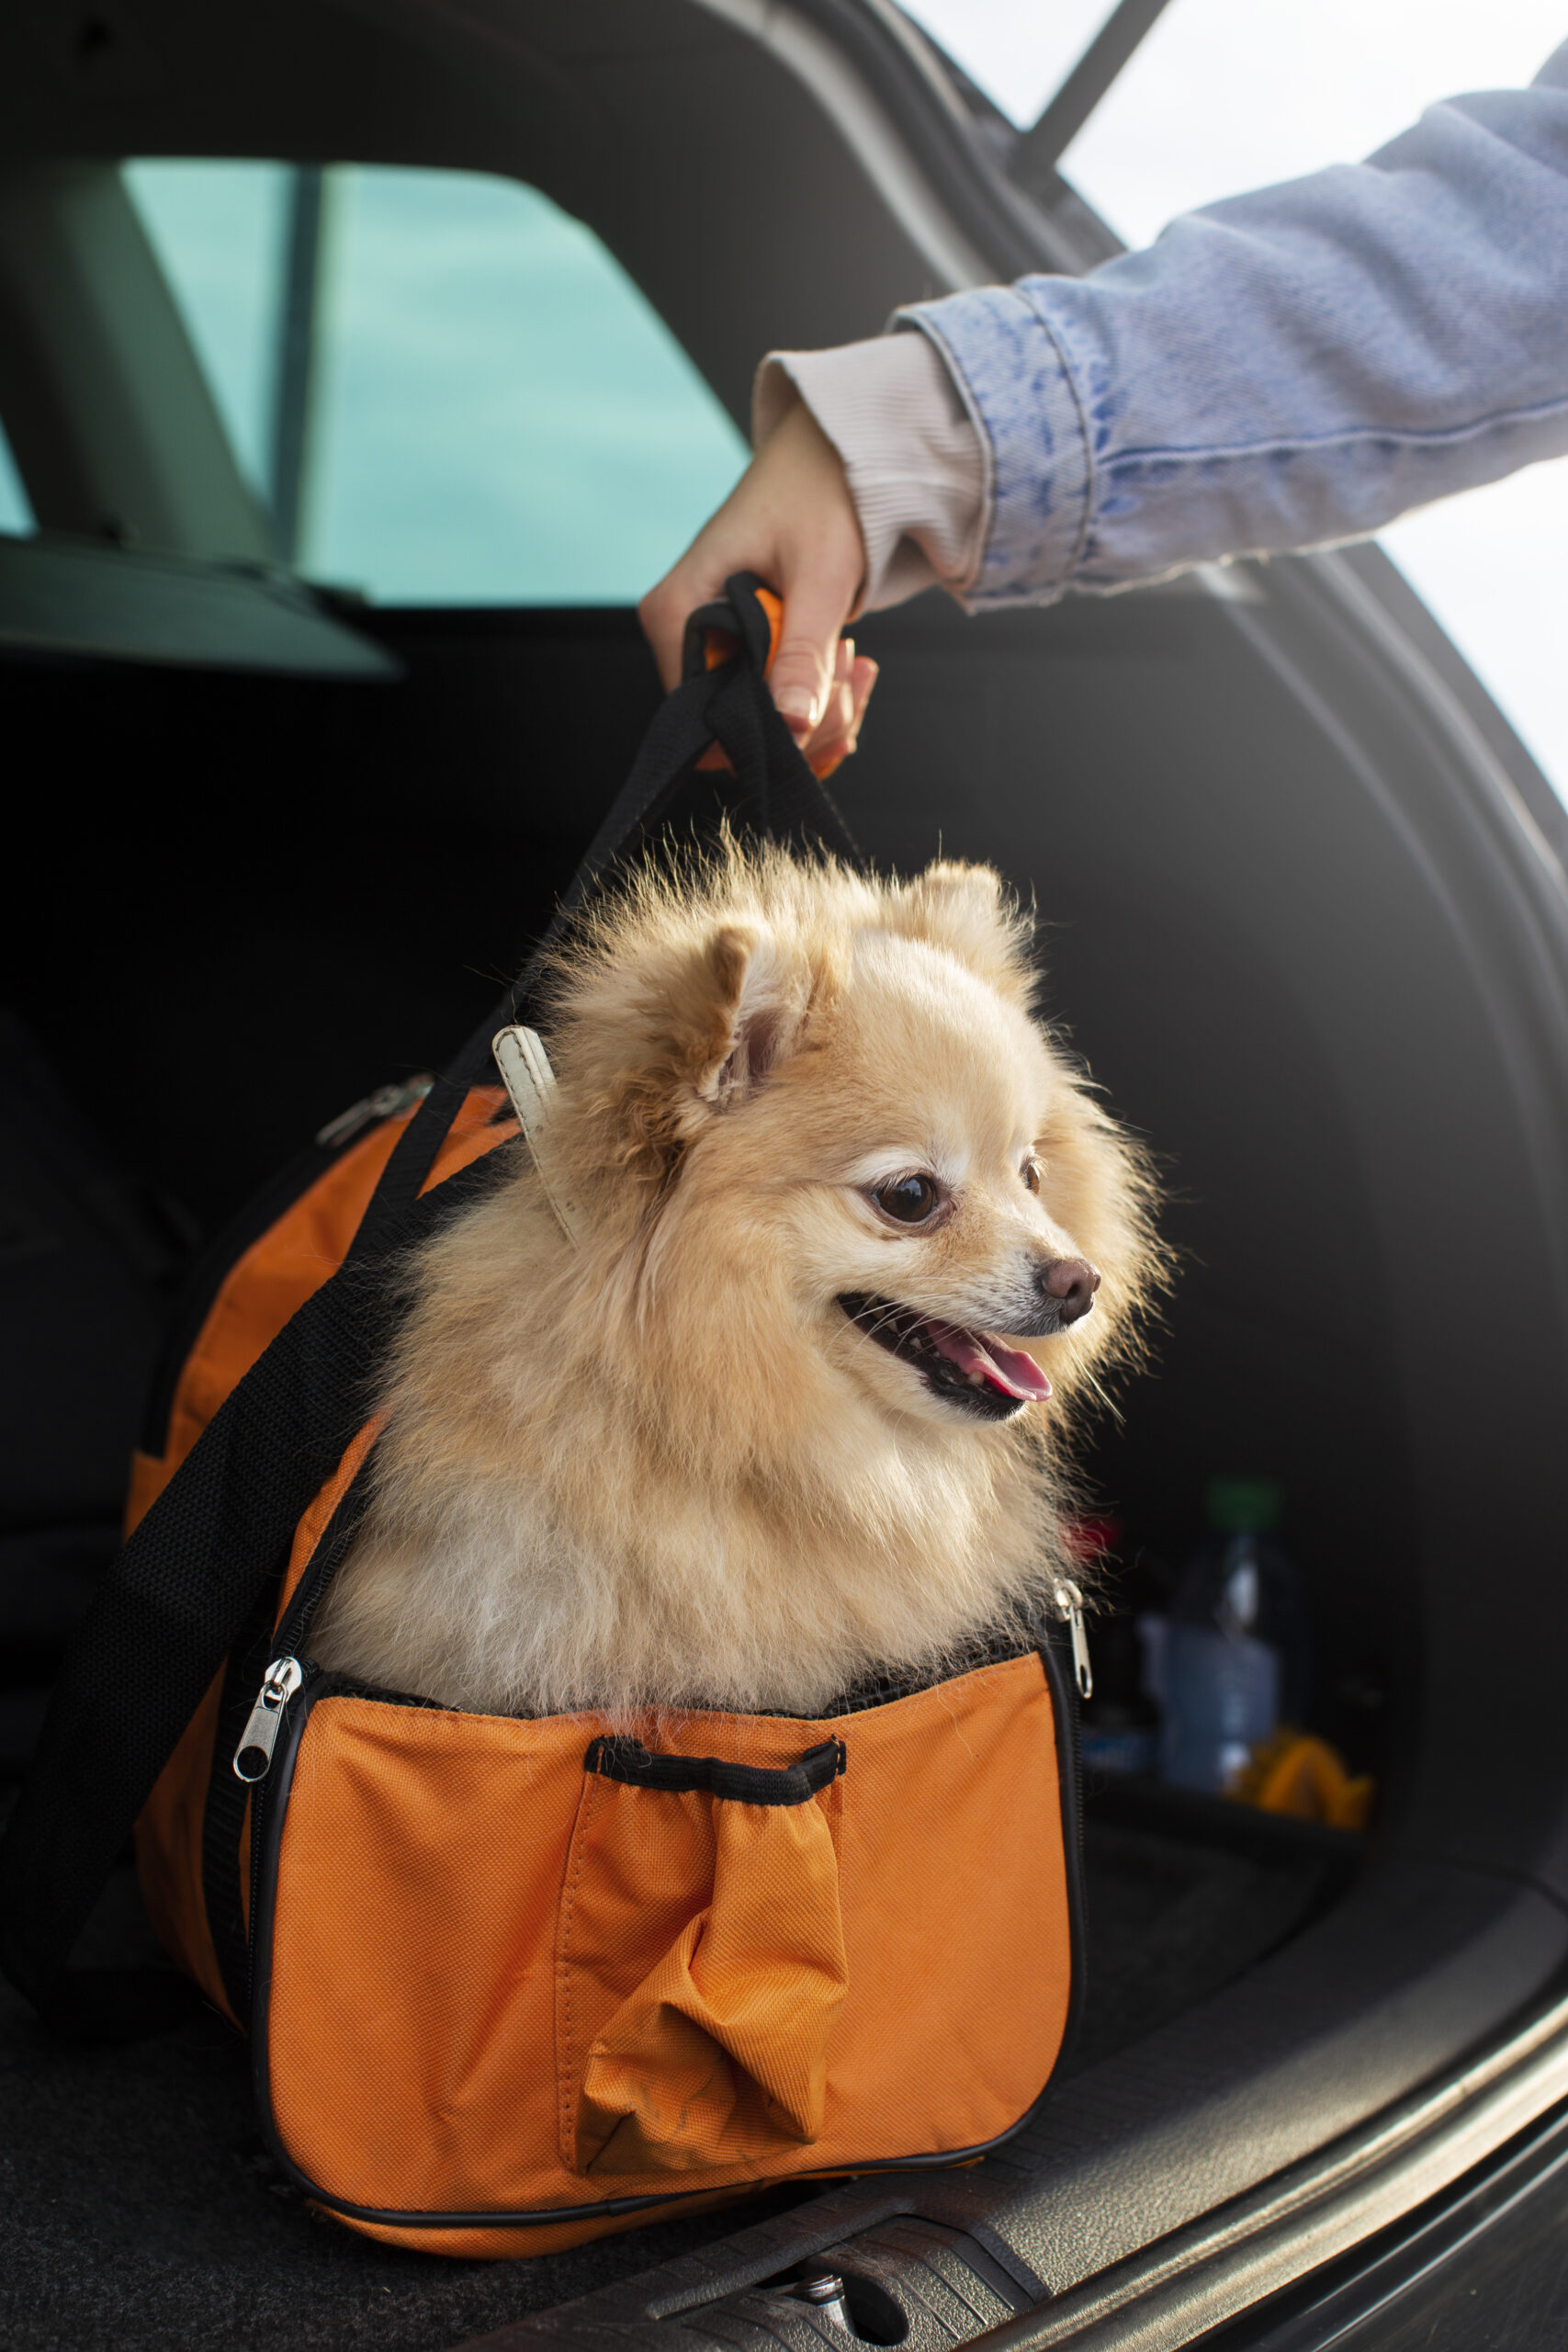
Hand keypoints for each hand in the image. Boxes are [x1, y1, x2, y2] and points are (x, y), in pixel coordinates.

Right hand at [639, 398, 878, 770]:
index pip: (698, 716)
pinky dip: (816, 696)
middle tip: (848, 670)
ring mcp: (705, 639)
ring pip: (756, 717)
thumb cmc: (820, 493)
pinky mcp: (734, 645)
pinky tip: (847, 664)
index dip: (762, 728)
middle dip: (802, 719)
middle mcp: (677, 631)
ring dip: (818, 708)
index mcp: (675, 611)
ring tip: (851, 657)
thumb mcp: (820, 575)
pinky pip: (768, 698)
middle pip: (729, 723)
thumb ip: (803, 653)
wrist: (831, 455)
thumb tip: (792, 726)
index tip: (821, 702)